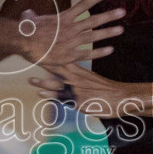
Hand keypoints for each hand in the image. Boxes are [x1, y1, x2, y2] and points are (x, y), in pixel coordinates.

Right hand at [18, 0, 123, 66]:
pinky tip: (110, 50)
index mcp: (63, 17)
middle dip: (109, 15)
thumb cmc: (26, 30)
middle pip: (93, 20)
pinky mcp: (69, 55)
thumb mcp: (30, 20)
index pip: (84, 4)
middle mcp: (70, 27)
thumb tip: (28, 14)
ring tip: (121, 29)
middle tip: (122, 11)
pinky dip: (99, 52)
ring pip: (93, 35)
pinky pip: (87, 53)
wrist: (23, 42)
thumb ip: (33, 17)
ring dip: (108, 32)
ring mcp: (71, 41)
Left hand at [29, 64, 145, 117]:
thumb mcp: (93, 79)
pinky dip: (50, 95)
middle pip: (57, 70)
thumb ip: (81, 76)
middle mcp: (78, 79)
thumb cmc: (108, 89)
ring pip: (56, 84)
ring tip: (30, 79)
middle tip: (31, 60)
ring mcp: (77, 90)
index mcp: (81, 71)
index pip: (63, 61)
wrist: (122, 98)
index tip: (40, 51)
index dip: (51, 57)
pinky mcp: (79, 102)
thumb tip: (73, 75)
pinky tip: (40, 94)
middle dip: (44, 66)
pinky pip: (61, 99)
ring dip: (42, 82)